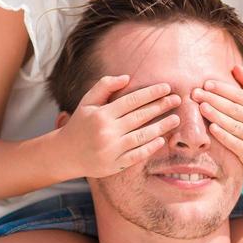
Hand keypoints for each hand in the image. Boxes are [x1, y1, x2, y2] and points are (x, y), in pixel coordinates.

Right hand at [56, 74, 181, 177]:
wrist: (66, 154)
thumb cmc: (80, 124)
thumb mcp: (87, 102)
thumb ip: (104, 86)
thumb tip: (127, 77)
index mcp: (101, 114)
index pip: (132, 101)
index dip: (151, 93)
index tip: (166, 88)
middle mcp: (107, 131)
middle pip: (140, 117)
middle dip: (161, 106)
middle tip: (177, 100)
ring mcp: (111, 149)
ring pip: (142, 136)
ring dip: (161, 127)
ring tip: (175, 119)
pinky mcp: (114, 164)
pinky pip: (137, 155)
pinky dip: (150, 147)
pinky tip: (161, 140)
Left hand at [194, 66, 242, 174]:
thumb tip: (234, 67)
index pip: (241, 96)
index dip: (224, 89)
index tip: (206, 84)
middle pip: (236, 109)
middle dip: (215, 100)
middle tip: (196, 94)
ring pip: (235, 126)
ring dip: (217, 116)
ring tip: (202, 107)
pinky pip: (237, 145)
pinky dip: (224, 136)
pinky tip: (212, 128)